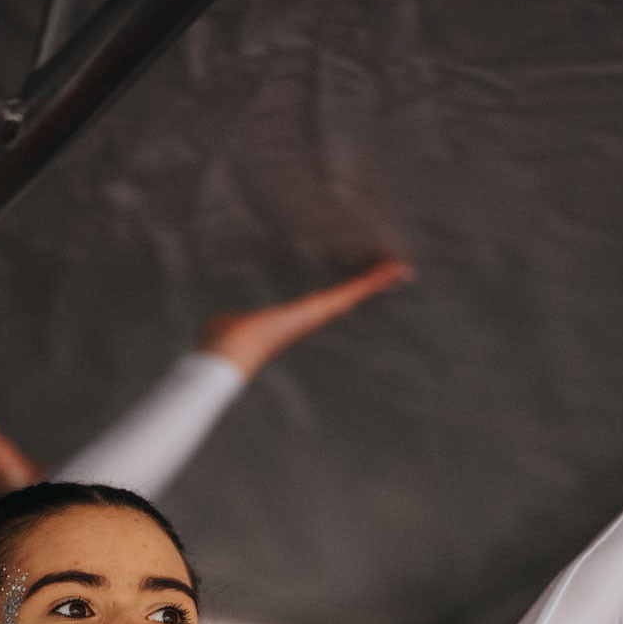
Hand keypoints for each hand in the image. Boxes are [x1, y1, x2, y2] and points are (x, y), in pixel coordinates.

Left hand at [199, 259, 412, 380]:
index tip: (357, 286)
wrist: (228, 354)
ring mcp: (316, 315)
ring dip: (376, 281)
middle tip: (393, 275)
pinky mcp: (319, 310)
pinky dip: (371, 281)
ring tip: (399, 269)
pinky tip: (391, 270)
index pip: (321, 303)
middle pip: (344, 299)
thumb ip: (233, 320)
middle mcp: (308, 319)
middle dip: (368, 286)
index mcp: (291, 319)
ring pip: (351, 295)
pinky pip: (350, 292)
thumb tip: (224, 323)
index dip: (340, 293)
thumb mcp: (232, 321)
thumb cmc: (223, 343)